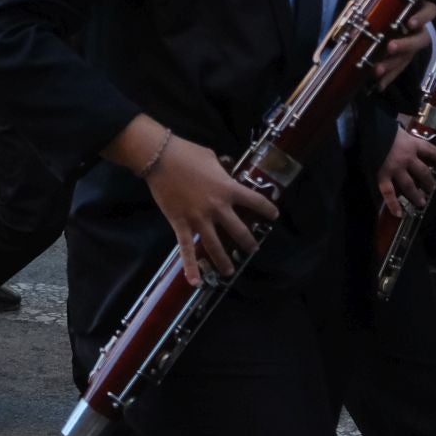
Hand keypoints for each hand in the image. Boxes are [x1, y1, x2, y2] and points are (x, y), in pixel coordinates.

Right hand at [109, 117, 275, 286]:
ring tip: (229, 270)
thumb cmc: (187, 153)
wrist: (161, 158)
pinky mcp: (181, 224)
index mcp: (228, 189)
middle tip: (253, 248)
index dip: (267, 209)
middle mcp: (217, 207)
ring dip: (224, 260)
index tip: (274, 216)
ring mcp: (199, 219)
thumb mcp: (212, 157)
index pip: (255, 201)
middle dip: (248, 242)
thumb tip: (225, 168)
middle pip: (239, 231)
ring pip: (216, 246)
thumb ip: (221, 169)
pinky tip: (196, 282)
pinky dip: (191, 267)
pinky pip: (187, 249)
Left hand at [372, 4, 435, 88]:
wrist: (394, 19)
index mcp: (418, 11)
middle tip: (390, 47)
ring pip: (408, 57)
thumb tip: (358, 7)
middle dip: (405, 44)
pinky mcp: (405, 59)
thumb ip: (375, 3)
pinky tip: (379, 84)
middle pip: (420, 39)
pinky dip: (388, 77)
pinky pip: (399, 69)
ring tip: (378, 70)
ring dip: (393, 64)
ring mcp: (413, 46)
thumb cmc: (389, 6)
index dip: (422, 17)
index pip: (430, 11)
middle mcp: (419, 30)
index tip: (410, 23)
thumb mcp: (383, 1)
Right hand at [377, 125, 435, 217]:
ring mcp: (396, 169)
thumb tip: (402, 135)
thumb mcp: (397, 128)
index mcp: (412, 144)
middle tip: (431, 188)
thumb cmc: (382, 127)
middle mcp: (408, 158)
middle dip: (429, 182)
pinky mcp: (383, 176)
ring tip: (421, 203)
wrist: (369, 129)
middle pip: (423, 172)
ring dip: (416, 195)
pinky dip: (394, 205)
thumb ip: (402, 135)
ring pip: (410, 185)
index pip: (430, 151)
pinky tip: (399, 213)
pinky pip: (389, 193)